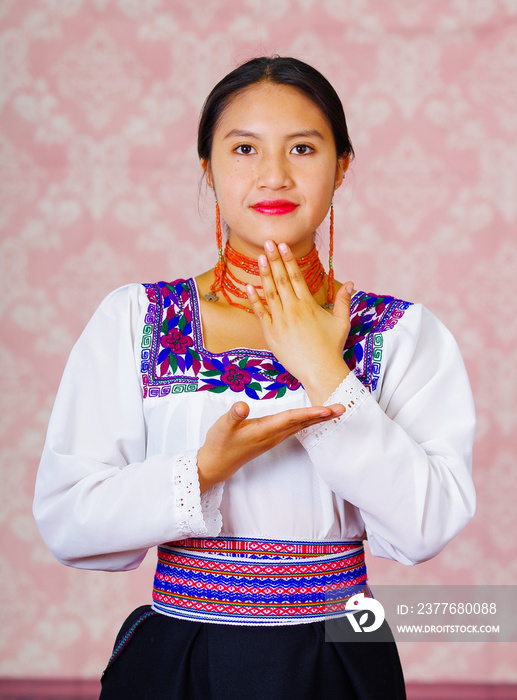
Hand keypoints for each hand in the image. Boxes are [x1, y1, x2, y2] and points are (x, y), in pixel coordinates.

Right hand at [197, 401, 344, 491]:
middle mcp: (273, 435)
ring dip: (317, 419)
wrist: (217, 463)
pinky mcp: (270, 439)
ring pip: (300, 426)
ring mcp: (273, 438)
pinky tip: (312, 418)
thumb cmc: (219, 442)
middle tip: (342, 408)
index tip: (327, 410)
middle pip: (302, 423)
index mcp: (264, 429)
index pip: (291, 419)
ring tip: (333, 411)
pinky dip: (306, 422)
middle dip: (322, 416)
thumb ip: (233, 415)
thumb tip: (242, 406)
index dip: (309, 413)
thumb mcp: (222, 426)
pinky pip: (294, 429)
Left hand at [246, 240, 352, 404]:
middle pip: (281, 279)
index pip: (296, 276)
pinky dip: (254, 300)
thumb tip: (350, 283)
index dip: (288, 258)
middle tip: (267, 242)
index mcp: (308, 304)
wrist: (320, 371)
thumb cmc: (332, 347)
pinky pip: (260, 313)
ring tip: (259, 257)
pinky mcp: (271, 334)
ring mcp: (280, 321)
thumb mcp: (342, 321)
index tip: (283, 244)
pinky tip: (249, 287)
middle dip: (274, 258)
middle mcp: (292, 309)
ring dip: (264, 274)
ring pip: (269, 293)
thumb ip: (344, 300)